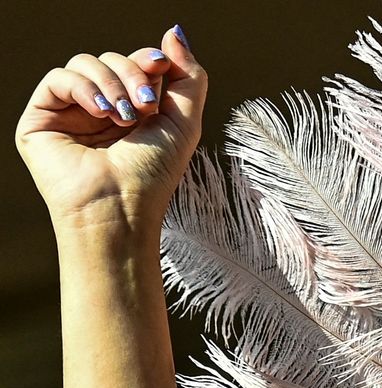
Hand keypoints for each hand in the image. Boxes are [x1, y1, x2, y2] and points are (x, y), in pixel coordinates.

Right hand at [15, 27, 204, 234]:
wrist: (120, 208)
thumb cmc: (153, 174)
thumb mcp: (184, 121)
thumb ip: (187, 76)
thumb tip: (174, 31)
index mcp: (134, 110)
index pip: (137, 63)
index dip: (149, 60)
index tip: (161, 67)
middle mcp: (101, 109)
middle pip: (113, 59)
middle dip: (133, 73)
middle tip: (145, 106)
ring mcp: (71, 113)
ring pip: (86, 63)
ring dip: (111, 82)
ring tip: (124, 116)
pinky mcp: (42, 119)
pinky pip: (59, 78)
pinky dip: (84, 87)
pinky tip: (101, 111)